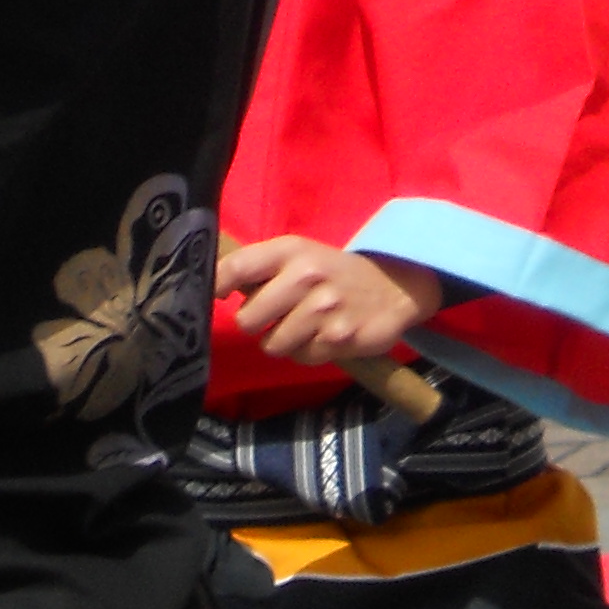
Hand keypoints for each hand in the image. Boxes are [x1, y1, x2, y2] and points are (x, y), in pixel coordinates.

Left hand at [219, 237, 444, 367]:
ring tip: (302, 327)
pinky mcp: (340, 338)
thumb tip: (214, 287)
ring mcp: (324, 309)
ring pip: (273, 345)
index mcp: (290, 251)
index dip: (216, 286)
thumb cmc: (332, 272)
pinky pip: (302, 357)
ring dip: (283, 342)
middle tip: (273, 317)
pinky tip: (323, 336)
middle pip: (248, 319)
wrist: (394, 285)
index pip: (236, 268)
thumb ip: (259, 268)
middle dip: (255, 323)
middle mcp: (306, 277)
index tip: (218, 295)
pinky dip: (308, 352)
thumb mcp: (299, 255)